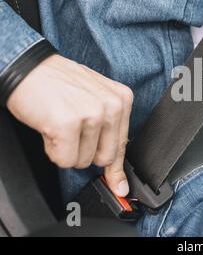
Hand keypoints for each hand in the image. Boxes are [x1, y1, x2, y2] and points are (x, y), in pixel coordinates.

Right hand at [7, 54, 133, 196]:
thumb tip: (117, 180)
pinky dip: (52, 150)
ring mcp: (91, 114)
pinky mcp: (68, 124)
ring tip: (60, 123)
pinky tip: (50, 127)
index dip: (116, 168)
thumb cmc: (60, 84)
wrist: (29, 68)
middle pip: (104, 158)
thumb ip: (109, 132)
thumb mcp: (95, 100)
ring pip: (82, 161)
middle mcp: (112, 106)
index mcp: (122, 99)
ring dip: (66, 149)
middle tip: (72, 131)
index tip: (119, 186)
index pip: (122, 145)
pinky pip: (64, 159)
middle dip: (84, 152)